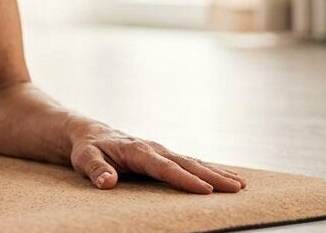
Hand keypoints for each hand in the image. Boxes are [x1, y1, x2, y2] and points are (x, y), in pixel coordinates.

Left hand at [67, 121, 247, 193]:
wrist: (89, 133)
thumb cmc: (87, 149)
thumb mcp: (85, 158)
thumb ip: (96, 169)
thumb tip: (107, 181)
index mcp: (136, 150)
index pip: (163, 167)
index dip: (184, 179)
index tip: (206, 191)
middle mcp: (153, 148)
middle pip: (186, 163)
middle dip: (212, 176)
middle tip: (236, 188)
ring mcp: (161, 151)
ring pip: (193, 162)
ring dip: (217, 173)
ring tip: (240, 185)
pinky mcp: (165, 156)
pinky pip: (190, 163)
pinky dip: (210, 170)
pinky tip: (227, 178)